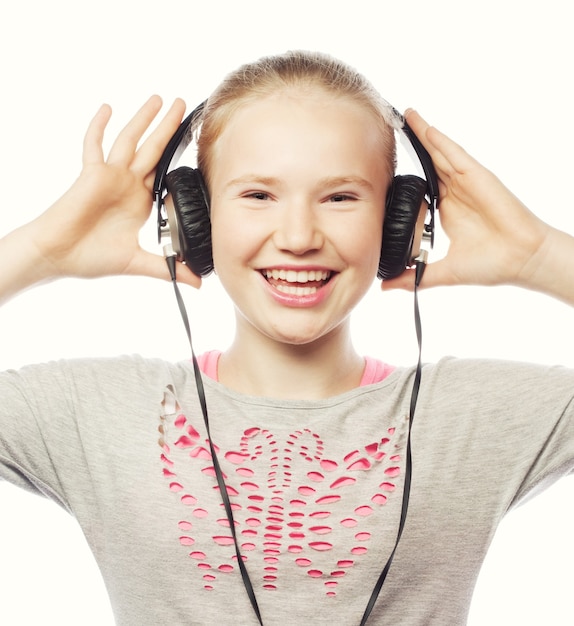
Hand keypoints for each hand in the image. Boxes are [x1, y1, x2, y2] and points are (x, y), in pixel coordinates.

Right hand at [27, 96, 200, 287]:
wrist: (57, 256)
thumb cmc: (90, 257)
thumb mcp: (137, 263)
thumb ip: (167, 268)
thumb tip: (196, 284)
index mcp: (140, 202)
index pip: (165, 173)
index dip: (179, 158)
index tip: (197, 143)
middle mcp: (127, 185)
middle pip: (153, 149)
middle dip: (168, 127)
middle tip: (183, 104)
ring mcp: (109, 177)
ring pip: (129, 140)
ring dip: (143, 119)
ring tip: (158, 98)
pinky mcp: (90, 174)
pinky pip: (93, 146)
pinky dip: (98, 127)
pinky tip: (107, 108)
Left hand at [383, 110, 551, 293]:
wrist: (521, 261)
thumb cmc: (492, 265)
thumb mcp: (443, 272)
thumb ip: (414, 277)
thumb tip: (386, 286)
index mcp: (447, 212)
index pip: (421, 188)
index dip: (404, 177)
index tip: (383, 169)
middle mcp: (455, 194)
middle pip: (430, 164)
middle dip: (413, 146)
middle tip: (389, 128)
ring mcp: (467, 183)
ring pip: (440, 153)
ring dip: (423, 134)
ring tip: (405, 116)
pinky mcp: (478, 177)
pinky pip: (455, 154)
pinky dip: (439, 140)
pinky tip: (424, 128)